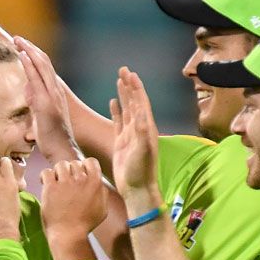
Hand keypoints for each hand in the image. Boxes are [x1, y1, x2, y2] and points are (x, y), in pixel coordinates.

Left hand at [14, 36, 77, 164]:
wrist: (62, 150)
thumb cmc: (51, 136)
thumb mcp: (40, 114)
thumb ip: (35, 100)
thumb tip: (27, 90)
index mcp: (54, 92)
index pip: (44, 67)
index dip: (33, 54)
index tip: (22, 45)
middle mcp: (55, 90)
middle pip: (43, 62)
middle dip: (29, 47)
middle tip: (16, 37)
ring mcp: (52, 96)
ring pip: (42, 66)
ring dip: (28, 51)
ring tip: (17, 41)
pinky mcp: (46, 104)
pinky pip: (37, 80)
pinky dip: (29, 65)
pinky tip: (21, 55)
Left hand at [40, 158, 108, 237]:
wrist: (69, 234)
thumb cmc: (86, 224)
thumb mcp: (102, 208)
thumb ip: (102, 192)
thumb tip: (98, 183)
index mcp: (95, 182)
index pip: (90, 161)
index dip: (84, 166)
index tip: (79, 175)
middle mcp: (81, 179)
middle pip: (74, 163)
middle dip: (70, 171)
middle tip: (66, 182)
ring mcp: (65, 182)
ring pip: (60, 165)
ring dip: (58, 172)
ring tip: (56, 182)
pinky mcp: (51, 188)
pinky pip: (47, 172)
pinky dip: (45, 176)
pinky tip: (45, 183)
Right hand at [110, 67, 161, 211]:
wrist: (136, 189)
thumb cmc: (141, 172)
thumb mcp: (143, 151)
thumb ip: (142, 133)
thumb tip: (139, 114)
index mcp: (146, 127)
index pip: (141, 102)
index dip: (136, 88)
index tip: (130, 74)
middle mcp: (140, 128)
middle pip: (134, 101)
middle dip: (129, 85)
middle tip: (123, 70)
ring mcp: (130, 135)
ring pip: (127, 109)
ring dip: (124, 94)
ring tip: (119, 80)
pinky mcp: (121, 142)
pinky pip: (118, 122)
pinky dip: (116, 110)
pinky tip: (113, 102)